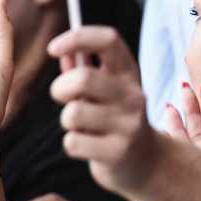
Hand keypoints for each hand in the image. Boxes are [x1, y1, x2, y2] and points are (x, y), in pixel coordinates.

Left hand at [49, 26, 164, 193]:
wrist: (148, 163)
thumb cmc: (116, 120)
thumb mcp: (105, 91)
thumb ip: (83, 70)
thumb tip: (63, 52)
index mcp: (128, 74)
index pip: (108, 40)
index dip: (78, 38)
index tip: (53, 48)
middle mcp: (133, 95)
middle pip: (83, 78)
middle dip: (60, 88)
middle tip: (62, 97)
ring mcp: (128, 125)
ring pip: (73, 113)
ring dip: (67, 121)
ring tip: (81, 126)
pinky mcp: (118, 152)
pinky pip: (73, 142)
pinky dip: (72, 144)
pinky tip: (88, 146)